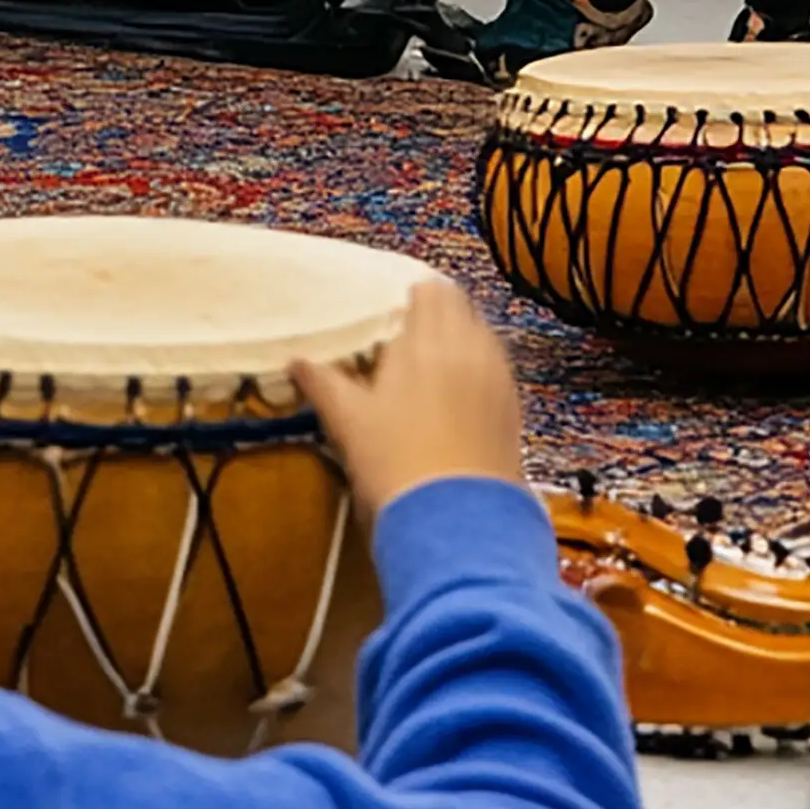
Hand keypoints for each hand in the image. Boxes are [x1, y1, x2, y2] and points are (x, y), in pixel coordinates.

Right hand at [292, 276, 525, 518]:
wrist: (456, 518)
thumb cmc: (394, 463)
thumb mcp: (348, 422)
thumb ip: (323, 383)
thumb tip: (296, 361)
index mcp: (426, 339)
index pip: (427, 290)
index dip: (409, 298)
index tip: (389, 316)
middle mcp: (468, 344)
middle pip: (457, 304)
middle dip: (435, 312)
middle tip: (406, 336)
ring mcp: (497, 373)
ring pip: (479, 332)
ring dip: (458, 336)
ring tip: (431, 364)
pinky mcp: (513, 403)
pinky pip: (495, 365)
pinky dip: (477, 366)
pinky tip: (458, 393)